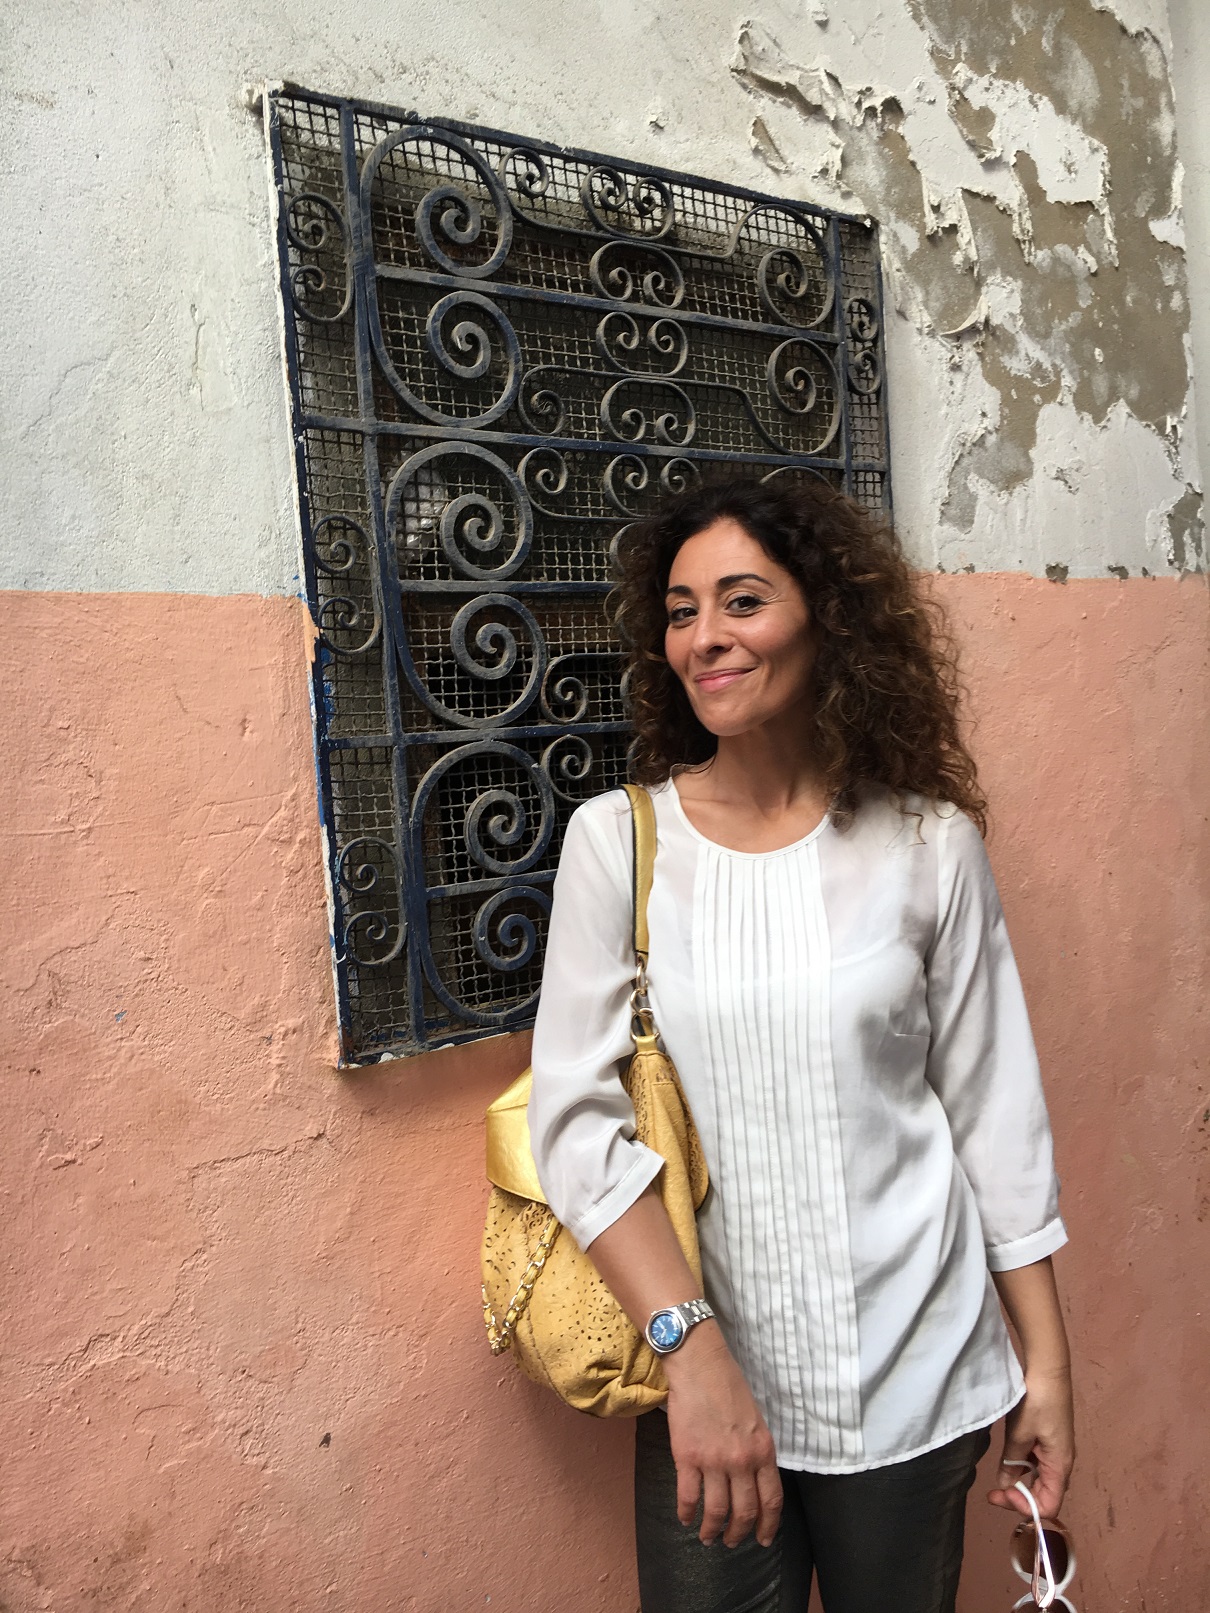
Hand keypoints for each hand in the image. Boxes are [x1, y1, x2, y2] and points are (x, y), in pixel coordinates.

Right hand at [664, 1323, 782, 1548]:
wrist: (700, 1367)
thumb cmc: (729, 1387)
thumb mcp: (757, 1421)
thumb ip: (757, 1452)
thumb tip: (754, 1481)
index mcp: (763, 1451)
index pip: (771, 1500)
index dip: (768, 1526)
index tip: (763, 1539)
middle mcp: (741, 1461)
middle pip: (744, 1512)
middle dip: (738, 1533)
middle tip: (732, 1542)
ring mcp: (713, 1461)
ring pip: (716, 1511)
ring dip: (712, 1530)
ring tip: (708, 1537)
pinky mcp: (687, 1457)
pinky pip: (688, 1496)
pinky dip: (686, 1513)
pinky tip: (685, 1518)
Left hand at [987, 1366, 1074, 1519]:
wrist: (1048, 1370)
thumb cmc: (1036, 1402)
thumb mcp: (1019, 1434)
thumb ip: (1011, 1463)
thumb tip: (1005, 1485)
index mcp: (1059, 1465)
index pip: (1048, 1505)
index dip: (1025, 1507)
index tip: (1002, 1493)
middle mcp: (1062, 1462)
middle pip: (1045, 1495)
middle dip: (1020, 1498)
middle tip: (994, 1491)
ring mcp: (1057, 1450)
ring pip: (1041, 1479)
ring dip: (1021, 1483)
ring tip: (999, 1476)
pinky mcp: (1050, 1439)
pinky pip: (1039, 1463)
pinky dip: (1024, 1466)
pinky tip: (1009, 1458)